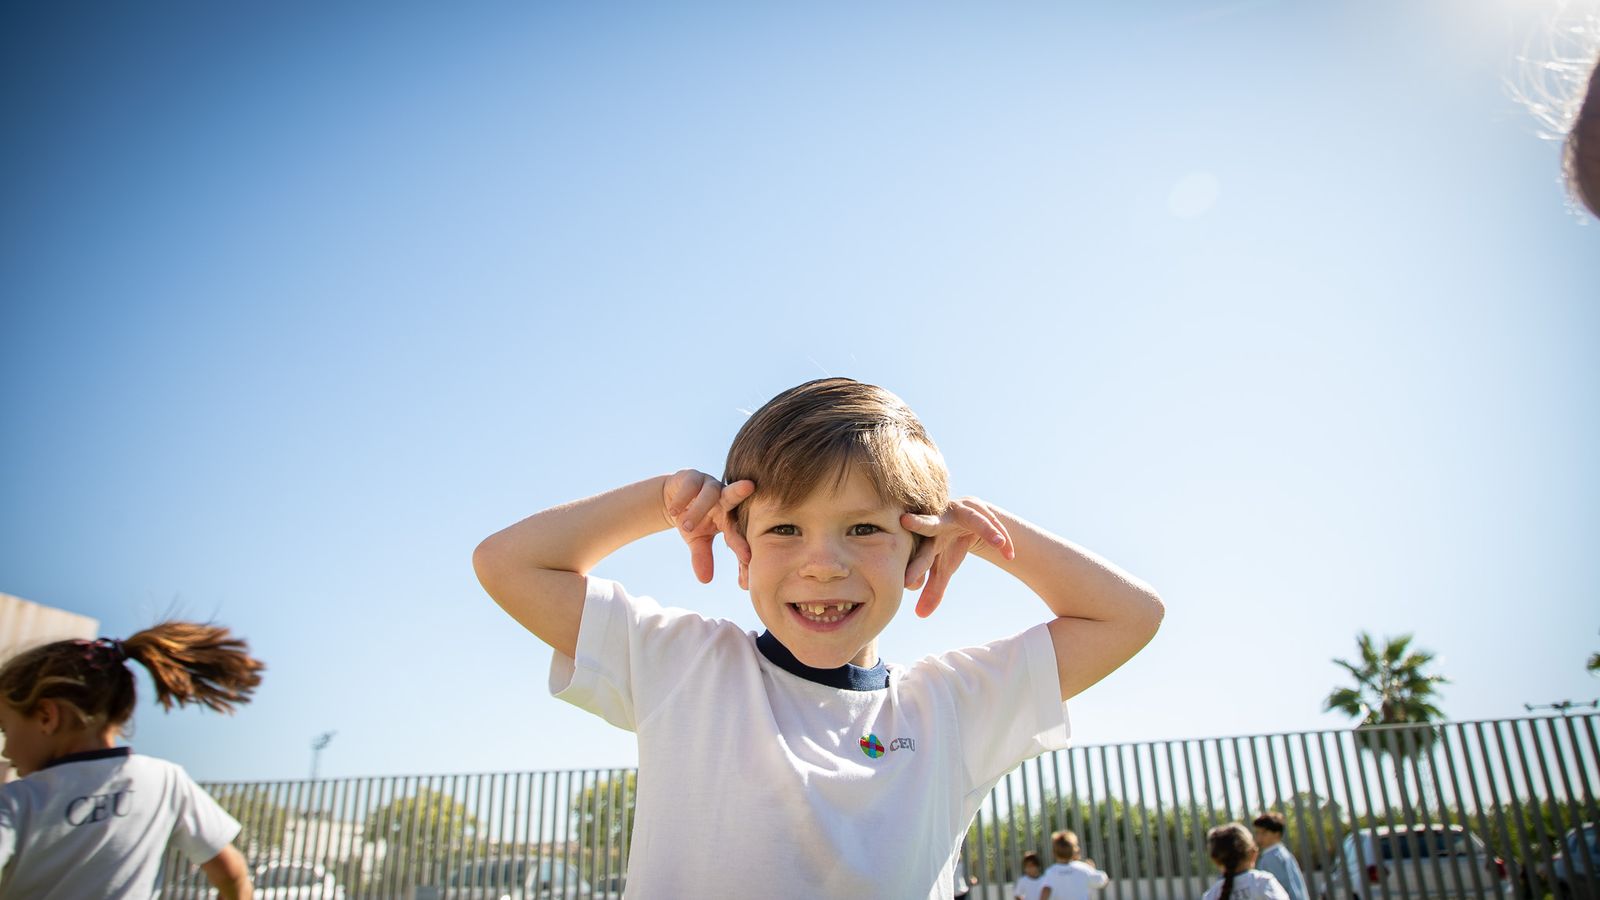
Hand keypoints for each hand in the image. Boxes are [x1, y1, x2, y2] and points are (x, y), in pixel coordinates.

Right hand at [661, 469, 755, 583]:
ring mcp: (708, 485)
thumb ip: (703, 557)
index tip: (747, 559)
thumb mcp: (696, 540)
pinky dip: (682, 499)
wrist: (673, 500)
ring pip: (709, 494)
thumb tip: (705, 581)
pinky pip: (690, 485)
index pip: (737, 531)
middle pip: (733, 496)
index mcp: (729, 516)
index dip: (741, 544)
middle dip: (740, 492)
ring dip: (698, 510)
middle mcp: (723, 498)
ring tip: (686, 526)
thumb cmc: (693, 520)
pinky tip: (674, 511)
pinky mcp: (692, 476)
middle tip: (749, 486)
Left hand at [900, 497, 1013, 617]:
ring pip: (974, 520)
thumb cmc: (949, 545)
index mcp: (928, 540)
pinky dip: (1002, 539)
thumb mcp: (943, 567)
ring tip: (999, 543)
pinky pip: (993, 524)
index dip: (914, 569)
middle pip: (930, 524)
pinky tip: (1009, 555)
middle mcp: (940, 522)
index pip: (920, 557)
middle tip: (906, 521)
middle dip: (919, 523)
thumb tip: (920, 616)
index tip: (906, 584)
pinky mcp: (979, 508)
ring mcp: (961, 512)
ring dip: (987, 530)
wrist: (967, 516)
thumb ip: (933, 590)